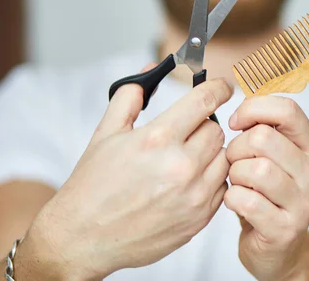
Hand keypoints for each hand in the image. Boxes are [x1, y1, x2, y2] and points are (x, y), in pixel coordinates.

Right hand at [18, 65, 232, 279]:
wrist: (83, 238)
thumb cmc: (92, 187)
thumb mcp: (106, 133)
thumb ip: (129, 97)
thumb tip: (149, 70)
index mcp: (158, 139)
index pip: (205, 100)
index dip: (218, 88)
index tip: (223, 87)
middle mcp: (181, 166)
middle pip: (216, 129)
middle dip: (203, 126)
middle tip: (185, 134)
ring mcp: (194, 195)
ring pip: (224, 157)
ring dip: (210, 153)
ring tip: (185, 159)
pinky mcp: (200, 218)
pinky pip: (223, 186)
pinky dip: (211, 180)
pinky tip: (187, 182)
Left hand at [224, 96, 308, 280]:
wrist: (279, 249)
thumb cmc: (268, 195)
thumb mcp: (275, 158)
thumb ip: (266, 130)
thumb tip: (242, 105)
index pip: (288, 110)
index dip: (254, 109)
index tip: (237, 122)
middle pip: (264, 137)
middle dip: (237, 147)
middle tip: (234, 162)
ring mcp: (304, 203)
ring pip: (255, 169)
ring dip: (234, 175)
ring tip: (237, 183)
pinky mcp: (285, 229)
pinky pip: (246, 200)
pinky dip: (232, 198)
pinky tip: (236, 202)